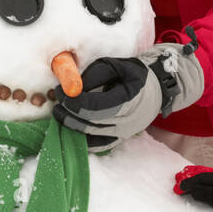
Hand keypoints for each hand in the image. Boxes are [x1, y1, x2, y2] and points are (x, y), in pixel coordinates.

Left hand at [53, 42, 203, 146]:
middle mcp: (129, 121)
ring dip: (73, 128)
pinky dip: (83, 140)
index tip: (61, 93)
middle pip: (92, 124)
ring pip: (94, 137)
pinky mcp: (121, 139)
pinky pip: (99, 145)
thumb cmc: (133, 74)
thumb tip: (72, 87)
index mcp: (130, 99)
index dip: (75, 102)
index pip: (96, 107)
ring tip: (59, 116)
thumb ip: (94, 75)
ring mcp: (125, 133)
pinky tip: (70, 130)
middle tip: (56, 106)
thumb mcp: (116, 66)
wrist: (156, 90)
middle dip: (70, 115)